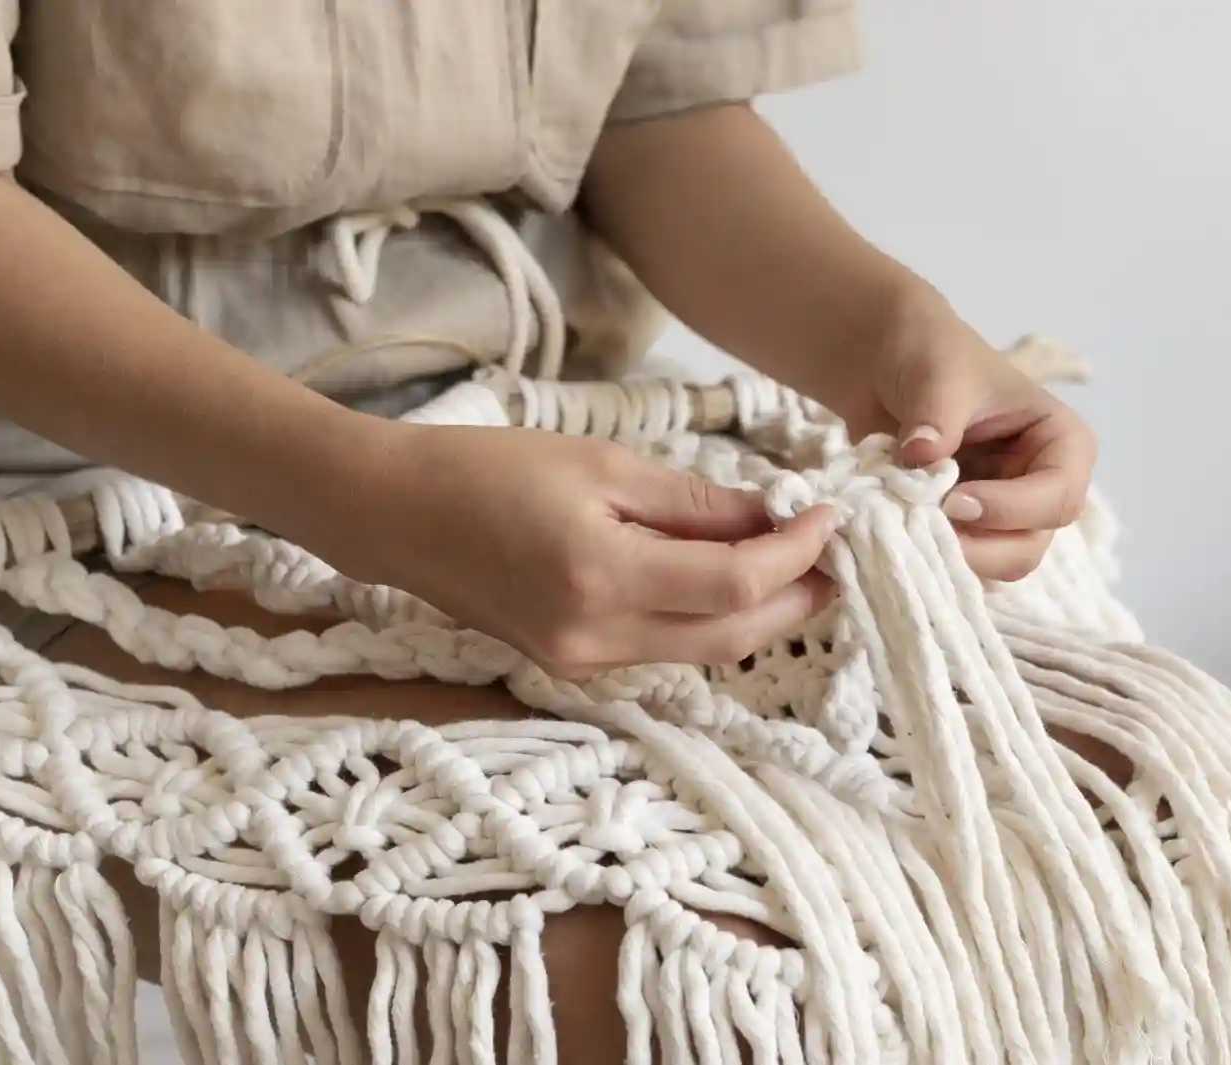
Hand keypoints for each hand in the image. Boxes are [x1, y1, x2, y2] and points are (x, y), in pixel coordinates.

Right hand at [305, 421, 836, 675]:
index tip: (830, 517)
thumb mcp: (600, 465)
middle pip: (732, 635)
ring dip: (759, 613)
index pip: (734, 583)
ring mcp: (582, 662)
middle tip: (835, 556)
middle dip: (795, 599)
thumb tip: (771, 515)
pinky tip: (730, 581)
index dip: (795, 554)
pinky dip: (709, 619)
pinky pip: (665, 649)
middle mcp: (596, 639)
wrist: (396, 514)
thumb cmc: (489, 470)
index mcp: (602, 577)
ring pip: (703, 650)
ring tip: (797, 565)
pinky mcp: (572, 664)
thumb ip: (691, 501)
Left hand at [824, 297, 1098, 581]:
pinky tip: (896, 530)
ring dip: (950, 555)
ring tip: (906, 522)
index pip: (1059, 495)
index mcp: (1062, 443)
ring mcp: (1002, 515)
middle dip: (979, 546)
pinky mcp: (965, 531)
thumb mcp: (937, 373)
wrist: (884, 363)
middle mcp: (1041, 487)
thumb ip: (936, 415)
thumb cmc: (931, 355)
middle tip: (923, 525)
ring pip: (994, 566)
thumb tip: (923, 455)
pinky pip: (956, 564)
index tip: (954, 501)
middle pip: (1029, 546)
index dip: (1011, 509)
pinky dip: (927, 556)